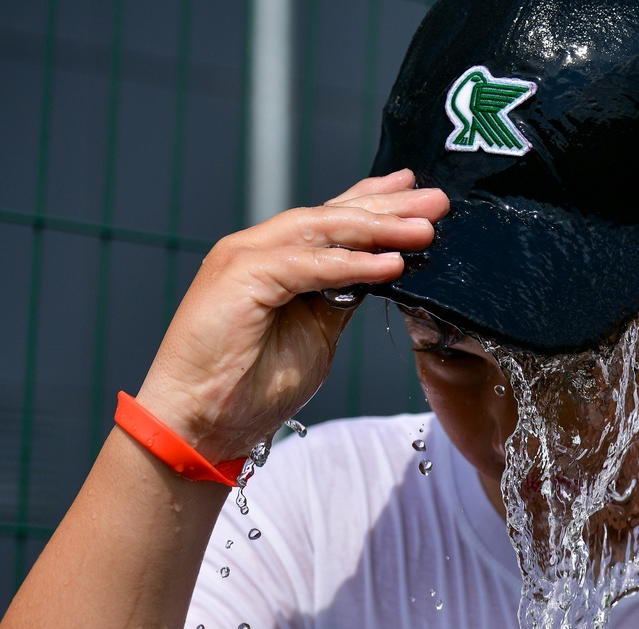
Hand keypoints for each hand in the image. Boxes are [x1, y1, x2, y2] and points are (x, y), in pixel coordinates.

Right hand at [137, 169, 448, 462]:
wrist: (199, 421)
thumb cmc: (249, 387)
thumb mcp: (316, 334)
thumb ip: (342, 300)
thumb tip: (383, 275)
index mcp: (275, 259)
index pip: (332, 221)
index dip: (375, 204)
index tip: (419, 197)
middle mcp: (259, 248)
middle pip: (333, 216)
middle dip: (389, 207)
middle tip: (438, 200)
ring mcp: (245, 257)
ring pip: (323, 231)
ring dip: (378, 229)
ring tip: (425, 229)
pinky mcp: (240, 276)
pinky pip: (308, 264)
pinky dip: (352, 264)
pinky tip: (390, 265)